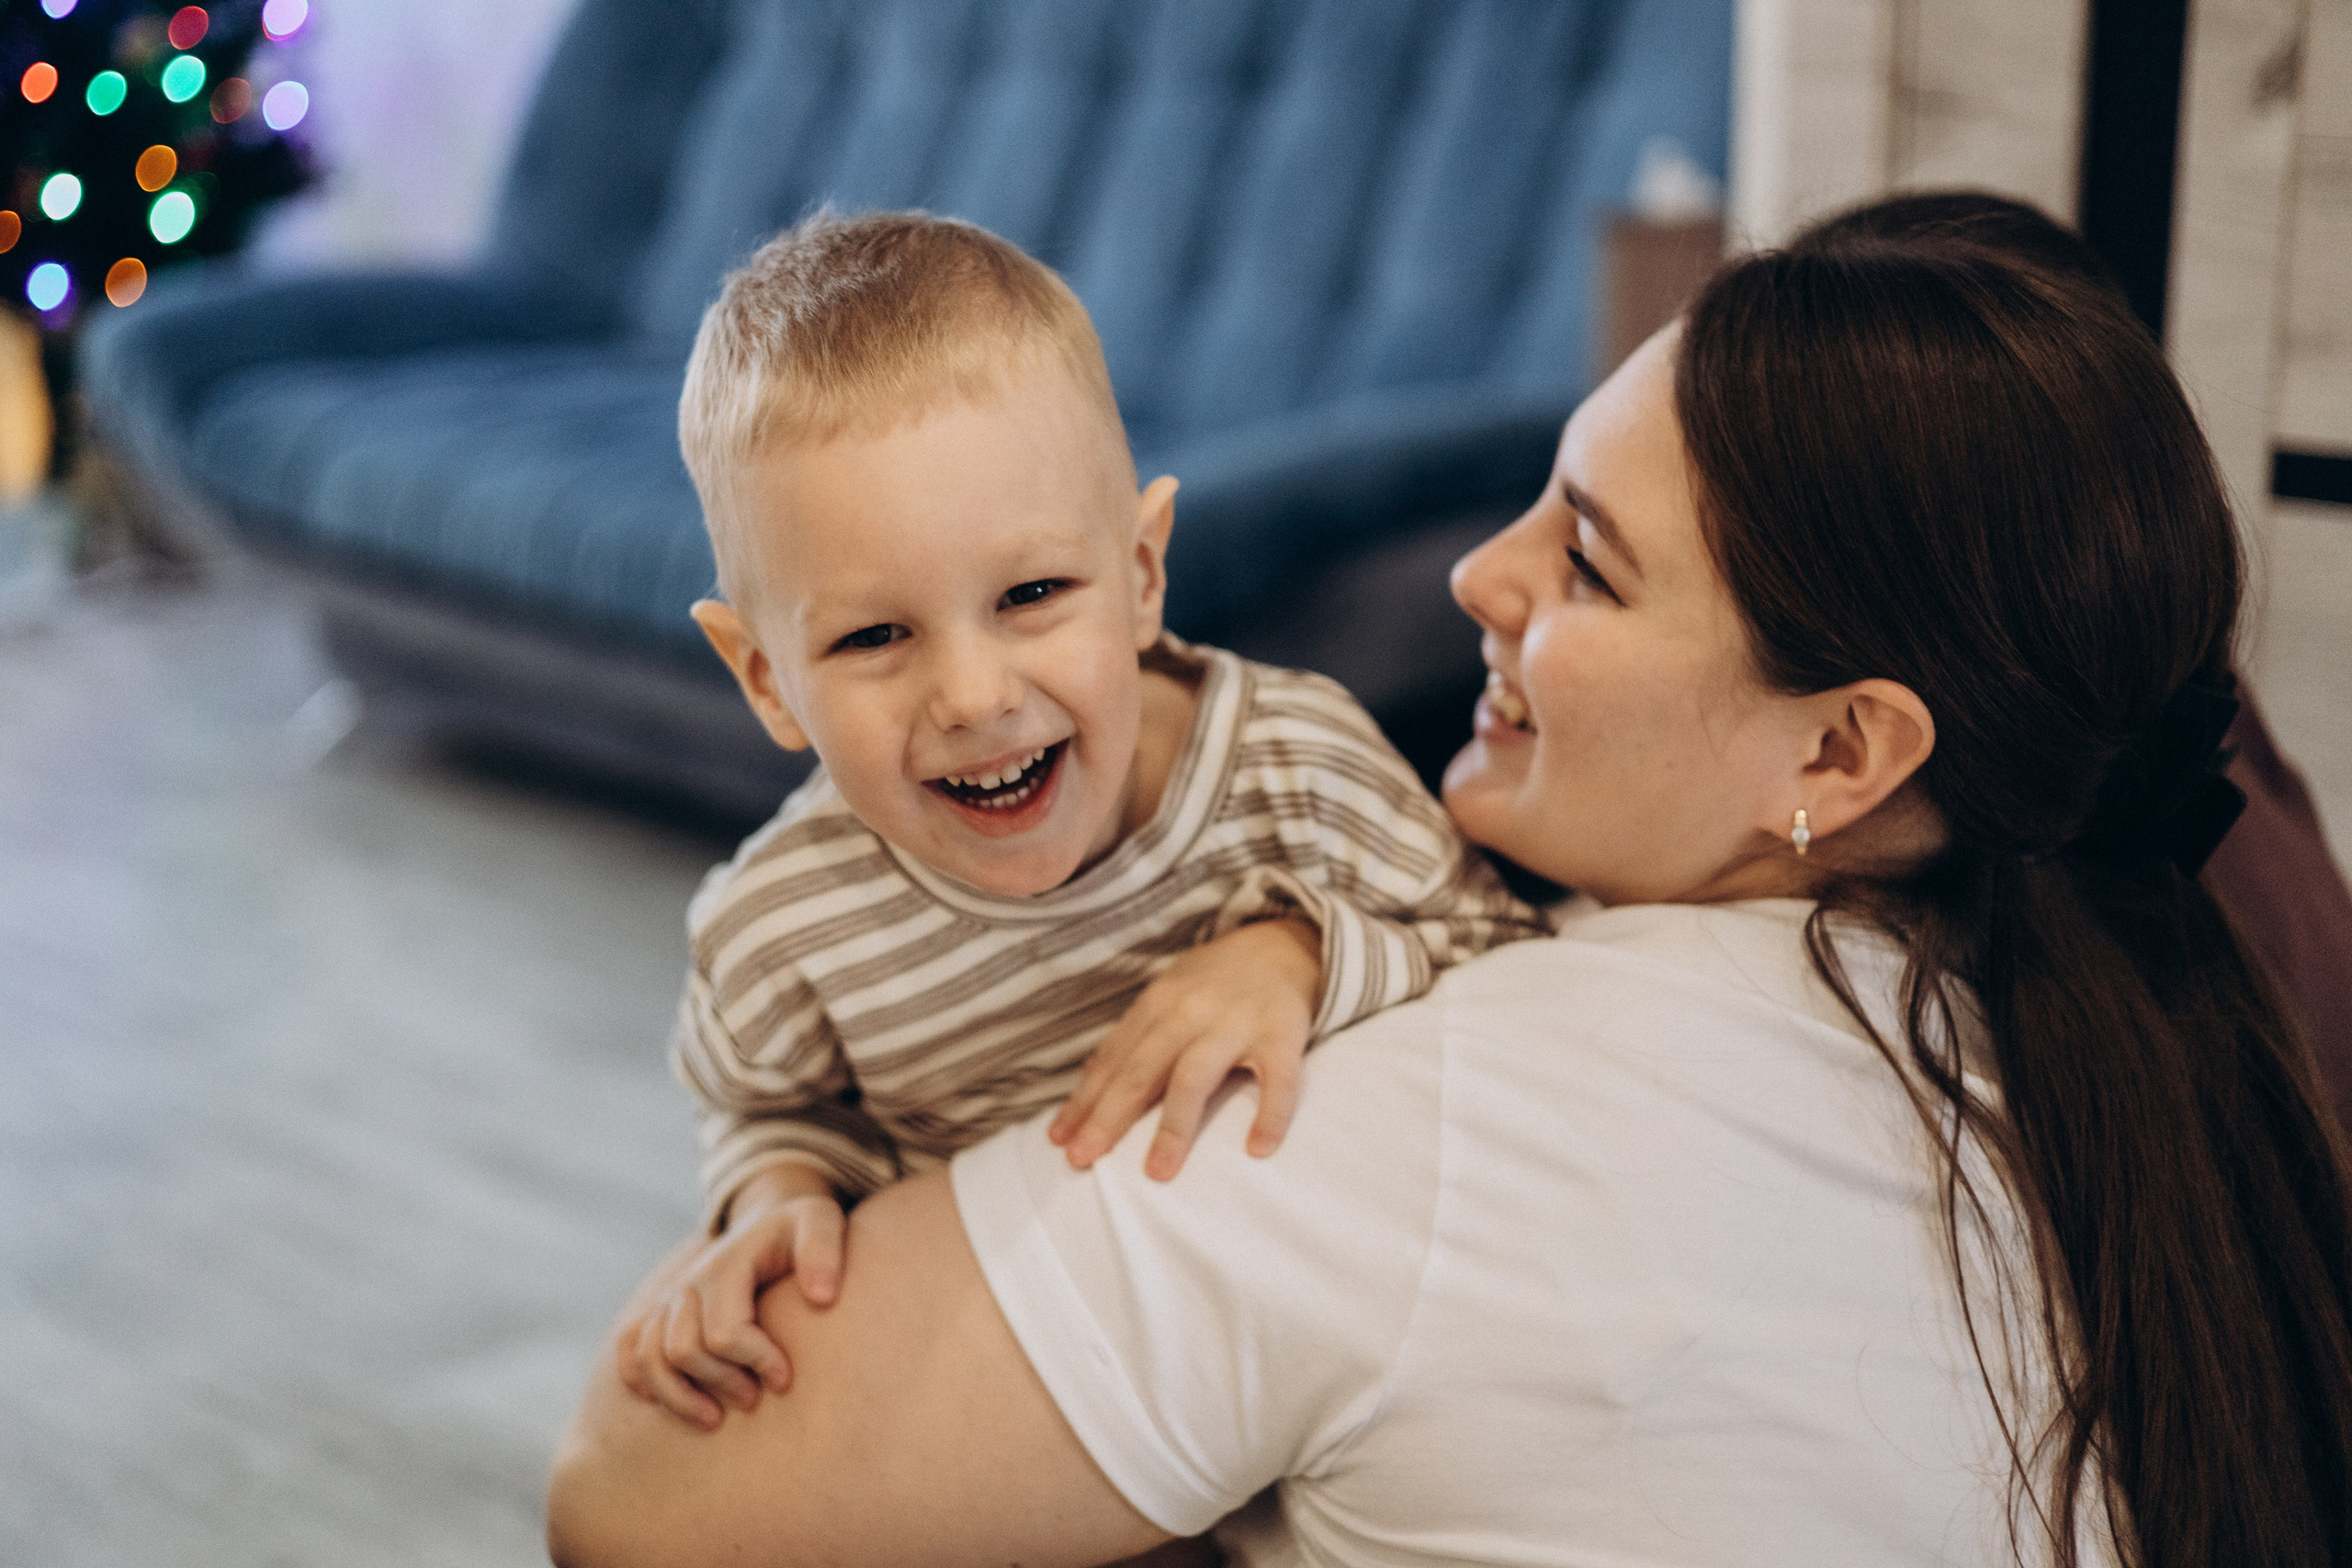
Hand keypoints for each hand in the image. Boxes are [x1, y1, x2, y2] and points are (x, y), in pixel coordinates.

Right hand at [610, 1165, 844, 1429]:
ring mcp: (669, 1300)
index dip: (756, 1361)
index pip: (725, 1333)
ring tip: (714, 1418)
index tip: (784, 1379)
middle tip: (755, 1399)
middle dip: (721, 1383)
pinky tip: (668, 1401)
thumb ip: (823, 1251)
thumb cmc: (797, 1231)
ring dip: (679, 1397)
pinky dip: (642, 1380)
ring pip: (648, 1358)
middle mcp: (688, 1284)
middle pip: (683, 1351)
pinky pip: (629, 1351)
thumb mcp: (820, 1221)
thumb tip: (822, 1298)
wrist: (764, 1222)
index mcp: (725, 1267)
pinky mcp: (658, 1313)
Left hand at [1048, 919, 1318, 1180]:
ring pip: (1196, 1076)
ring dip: (1173, 1127)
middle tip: (1083, 1159)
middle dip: (1109, 1117)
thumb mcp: (1168, 995)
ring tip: (1157, 1172)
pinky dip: (1270, 1114)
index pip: (1113, 1059)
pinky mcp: (1283, 1034)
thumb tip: (1086, 1079)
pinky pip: (1278, 1079)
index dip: (1084, 1100)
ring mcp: (1237, 1022)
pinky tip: (1257, 1149)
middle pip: (1142, 1069)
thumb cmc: (1216, 984)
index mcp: (1158, 1003)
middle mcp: (1191, 1011)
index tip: (1059, 1140)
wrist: (1283, 946)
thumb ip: (1132, 1036)